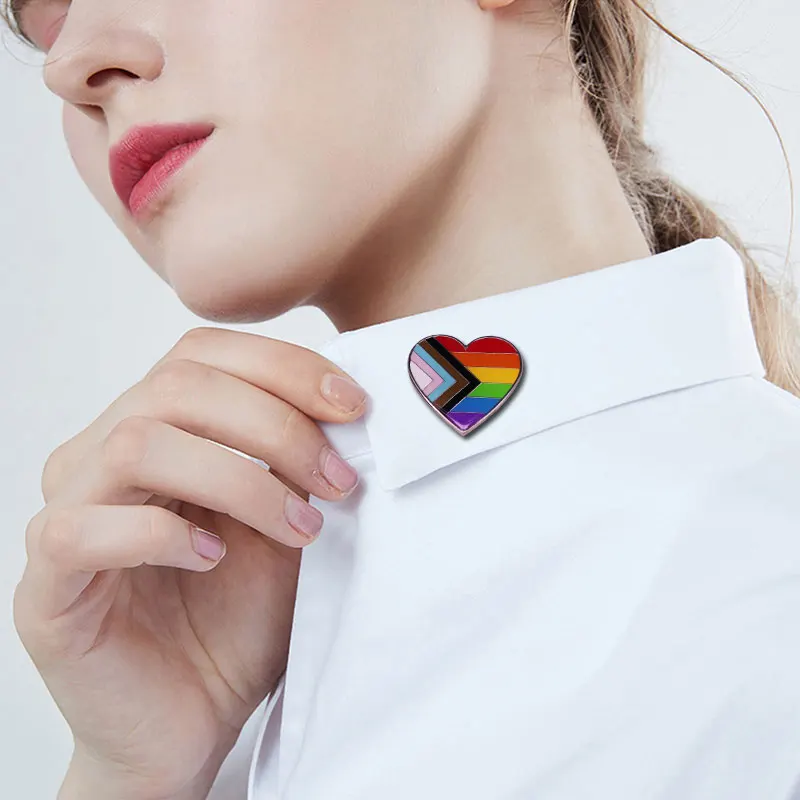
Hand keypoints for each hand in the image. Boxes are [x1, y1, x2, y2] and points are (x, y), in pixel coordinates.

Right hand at [13, 327, 367, 798]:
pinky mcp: (45, 588)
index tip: (352, 406)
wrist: (195, 720)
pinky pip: (82, 530)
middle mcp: (100, 457)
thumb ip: (298, 462)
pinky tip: (213, 559)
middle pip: (176, 386)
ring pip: (137, 444)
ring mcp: (65, 515)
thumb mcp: (287, 522)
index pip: (202, 354)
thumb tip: (344, 405)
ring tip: (299, 528)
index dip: (282, 366)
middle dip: (276, 425)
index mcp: (154, 430)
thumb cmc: (240, 619)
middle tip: (339, 479)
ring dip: (238, 481)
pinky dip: (161, 534)